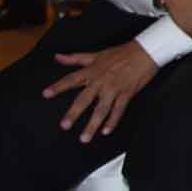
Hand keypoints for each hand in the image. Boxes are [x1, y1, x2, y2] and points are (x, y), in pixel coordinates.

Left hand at [44, 41, 159, 139]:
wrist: (145, 52)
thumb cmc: (121, 53)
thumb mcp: (96, 54)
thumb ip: (75, 58)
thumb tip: (57, 57)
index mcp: (92, 71)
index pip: (71, 79)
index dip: (58, 86)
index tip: (46, 94)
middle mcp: (101, 81)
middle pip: (84, 99)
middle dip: (74, 113)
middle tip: (64, 126)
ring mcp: (114, 89)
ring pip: (101, 109)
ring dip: (92, 124)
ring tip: (84, 138)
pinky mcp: (127, 93)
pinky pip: (118, 110)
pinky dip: (113, 121)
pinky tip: (106, 131)